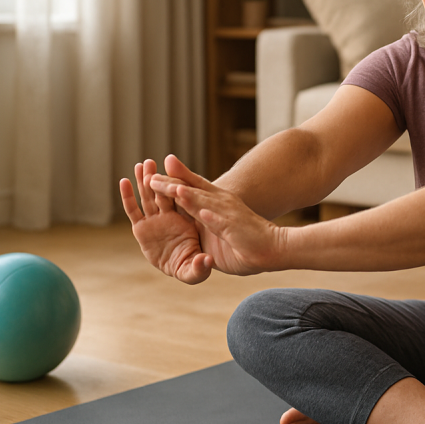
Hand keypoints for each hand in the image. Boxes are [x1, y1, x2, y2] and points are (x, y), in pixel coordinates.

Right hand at [119, 159, 212, 283]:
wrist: (184, 269)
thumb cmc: (195, 265)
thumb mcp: (198, 268)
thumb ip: (200, 266)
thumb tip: (206, 263)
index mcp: (188, 220)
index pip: (183, 202)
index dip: (179, 189)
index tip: (175, 177)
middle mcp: (171, 217)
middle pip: (164, 194)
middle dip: (158, 179)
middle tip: (152, 162)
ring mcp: (156, 222)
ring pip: (149, 197)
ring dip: (145, 181)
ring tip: (141, 165)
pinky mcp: (141, 230)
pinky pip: (133, 211)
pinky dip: (128, 197)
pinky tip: (124, 182)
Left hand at [150, 164, 283, 276]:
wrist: (275, 249)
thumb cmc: (249, 242)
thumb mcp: (221, 228)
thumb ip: (206, 223)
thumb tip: (193, 220)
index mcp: (217, 204)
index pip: (193, 188)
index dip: (175, 180)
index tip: (155, 174)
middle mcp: (221, 203)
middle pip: (191, 189)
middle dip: (170, 182)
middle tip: (149, 175)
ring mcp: (227, 213)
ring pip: (200, 199)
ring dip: (181, 192)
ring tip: (162, 184)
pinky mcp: (233, 226)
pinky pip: (215, 218)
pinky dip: (203, 212)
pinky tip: (190, 205)